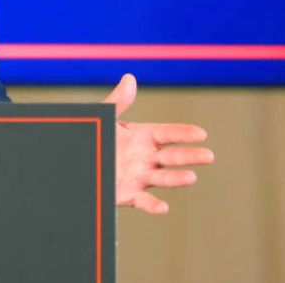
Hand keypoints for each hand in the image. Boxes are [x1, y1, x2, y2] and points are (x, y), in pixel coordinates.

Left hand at [103, 73, 213, 213]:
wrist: (75, 162)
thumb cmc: (93, 136)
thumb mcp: (104, 118)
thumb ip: (118, 102)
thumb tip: (130, 78)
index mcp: (142, 136)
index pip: (168, 133)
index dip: (184, 133)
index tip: (201, 133)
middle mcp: (145, 157)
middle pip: (172, 156)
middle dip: (190, 156)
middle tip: (208, 155)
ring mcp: (139, 176)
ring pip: (162, 178)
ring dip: (177, 179)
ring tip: (191, 177)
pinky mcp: (128, 194)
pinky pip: (143, 200)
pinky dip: (153, 205)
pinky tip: (163, 207)